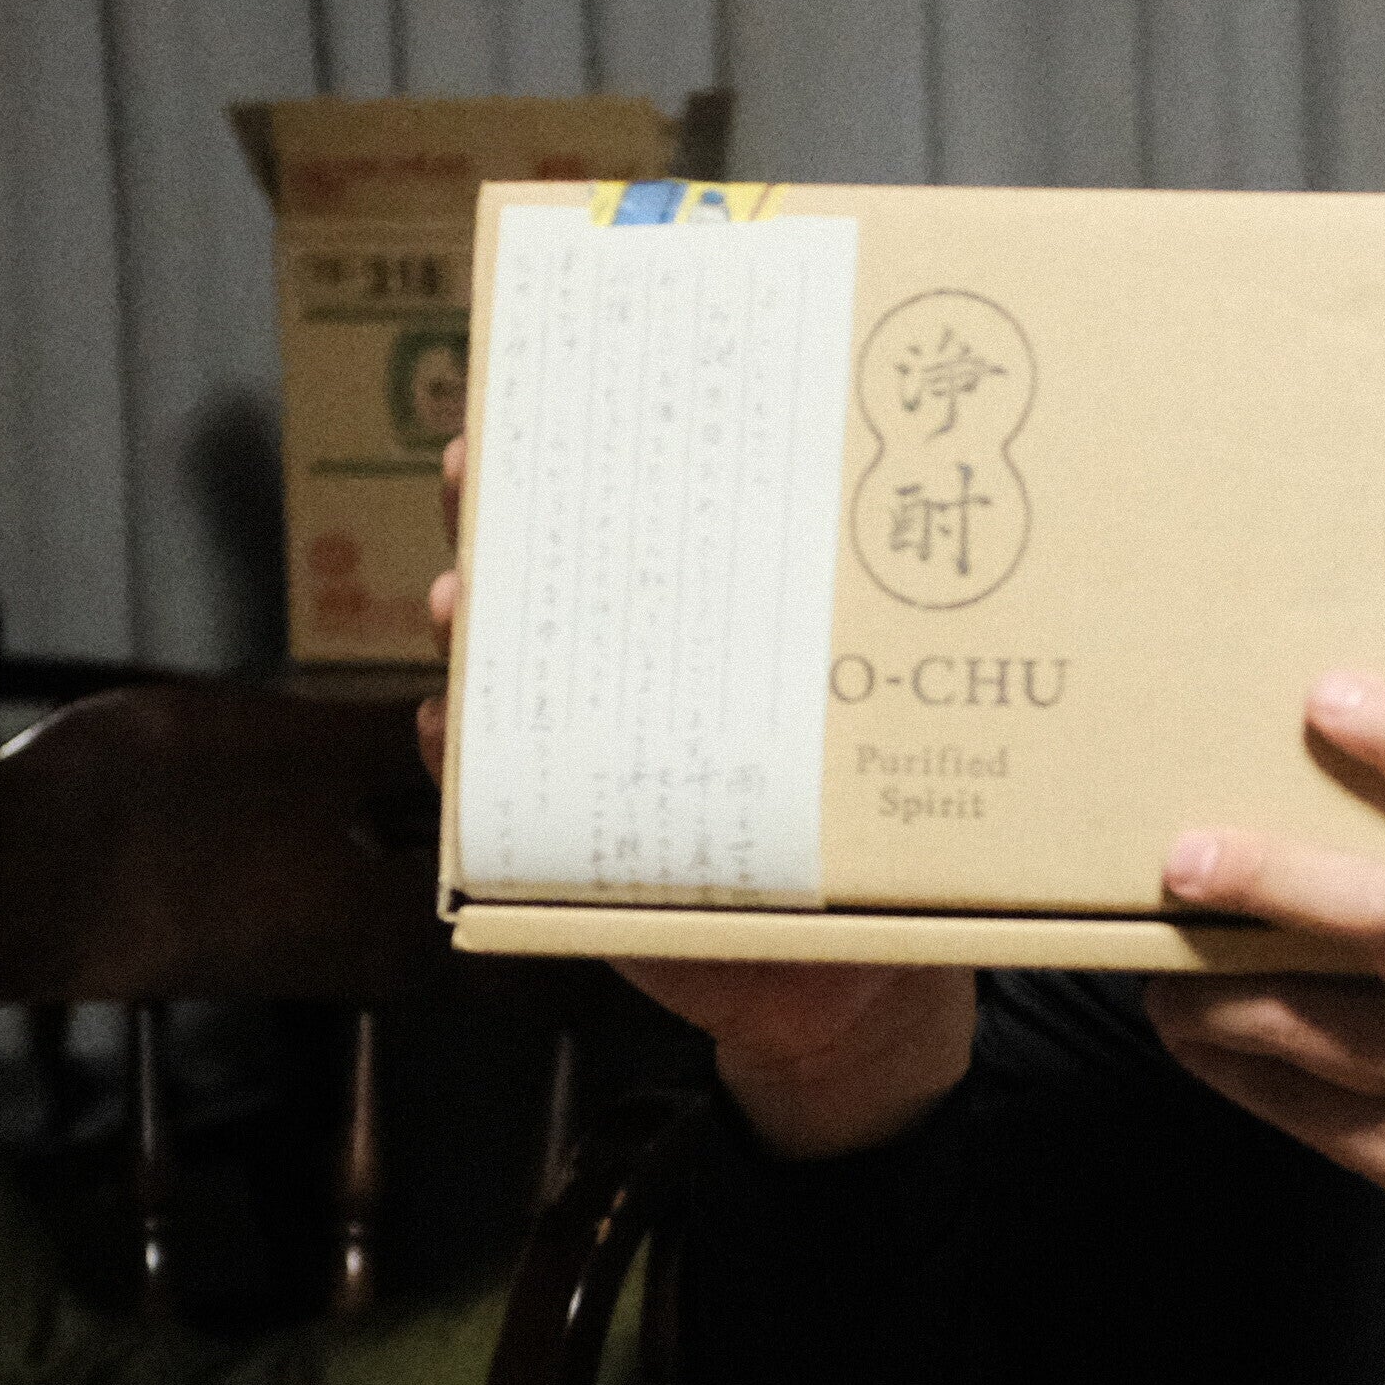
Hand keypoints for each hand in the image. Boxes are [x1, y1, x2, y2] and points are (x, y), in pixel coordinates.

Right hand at [422, 398, 970, 1156]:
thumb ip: (884, 662)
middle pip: (556, 580)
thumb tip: (932, 520)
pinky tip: (453, 730)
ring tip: (461, 600)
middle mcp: (637, 684)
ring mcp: (590, 763)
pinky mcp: (564, 856)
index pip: (648, 527)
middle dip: (501, 516)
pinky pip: (490, 804)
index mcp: (711, 637)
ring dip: (473, 633)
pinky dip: (463, 767)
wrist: (850, 995)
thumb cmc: (873, 849)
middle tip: (471, 467)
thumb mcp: (884, 744)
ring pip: (507, 676)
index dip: (602, 456)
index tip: (567, 389)